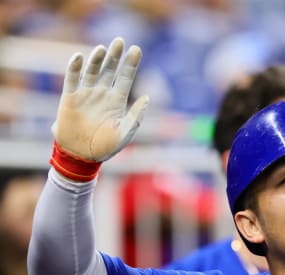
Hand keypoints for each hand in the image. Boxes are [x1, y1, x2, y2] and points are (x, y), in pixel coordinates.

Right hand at [53, 37, 148, 161]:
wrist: (82, 156)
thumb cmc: (107, 147)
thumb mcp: (125, 132)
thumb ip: (136, 115)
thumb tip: (147, 98)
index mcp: (117, 101)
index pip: (126, 77)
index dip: (131, 64)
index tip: (136, 49)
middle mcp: (102, 94)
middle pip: (109, 70)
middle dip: (115, 56)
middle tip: (120, 41)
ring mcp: (86, 94)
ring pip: (92, 71)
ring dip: (96, 59)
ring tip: (102, 49)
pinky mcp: (70, 98)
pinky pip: (72, 80)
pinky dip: (75, 68)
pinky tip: (80, 57)